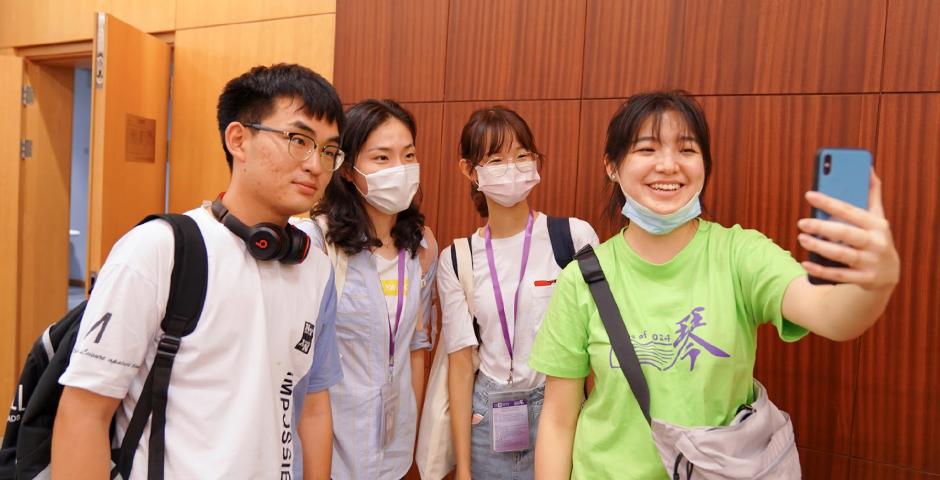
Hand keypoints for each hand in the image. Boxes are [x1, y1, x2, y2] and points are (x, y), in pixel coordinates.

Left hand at [797, 171, 899, 289]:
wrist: (889, 274)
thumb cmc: (876, 238)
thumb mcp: (878, 217)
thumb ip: (871, 193)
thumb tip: (867, 167)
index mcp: (877, 224)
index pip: (851, 211)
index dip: (830, 202)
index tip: (809, 194)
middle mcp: (876, 243)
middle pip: (847, 234)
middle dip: (823, 228)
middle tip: (801, 222)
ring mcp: (871, 263)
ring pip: (842, 255)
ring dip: (820, 247)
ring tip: (801, 238)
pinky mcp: (865, 280)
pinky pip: (840, 275)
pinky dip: (821, 269)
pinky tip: (805, 262)